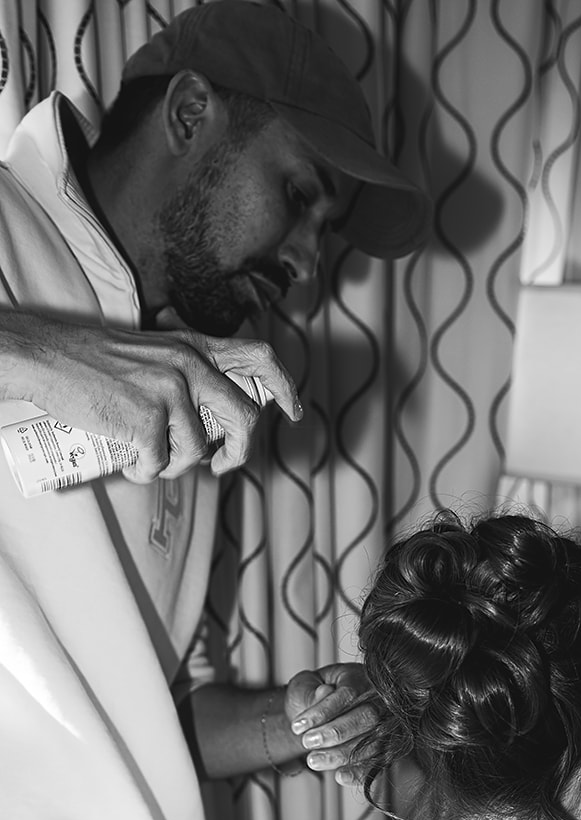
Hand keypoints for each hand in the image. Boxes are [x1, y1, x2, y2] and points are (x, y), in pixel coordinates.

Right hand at [12, 311, 299, 481]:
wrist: (45, 357)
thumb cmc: (93, 361)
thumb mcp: (151, 352)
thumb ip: (185, 369)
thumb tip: (213, 410)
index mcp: (194, 347)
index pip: (258, 358)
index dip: (285, 387)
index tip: (294, 412)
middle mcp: (189, 365)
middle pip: (244, 419)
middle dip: (238, 453)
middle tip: (220, 465)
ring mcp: (169, 392)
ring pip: (197, 452)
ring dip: (174, 466)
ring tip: (147, 456)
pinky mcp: (146, 419)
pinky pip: (160, 464)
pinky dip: (144, 472)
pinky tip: (127, 460)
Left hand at [285, 663, 374, 783]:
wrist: (316, 709)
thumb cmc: (312, 693)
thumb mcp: (304, 685)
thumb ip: (311, 691)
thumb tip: (325, 693)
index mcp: (360, 678)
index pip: (348, 694)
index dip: (323, 712)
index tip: (298, 726)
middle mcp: (380, 700)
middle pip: (367, 717)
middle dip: (335, 733)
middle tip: (307, 742)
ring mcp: (386, 725)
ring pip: (373, 742)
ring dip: (342, 755)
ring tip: (313, 760)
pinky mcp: (383, 748)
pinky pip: (377, 762)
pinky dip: (359, 772)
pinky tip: (340, 777)